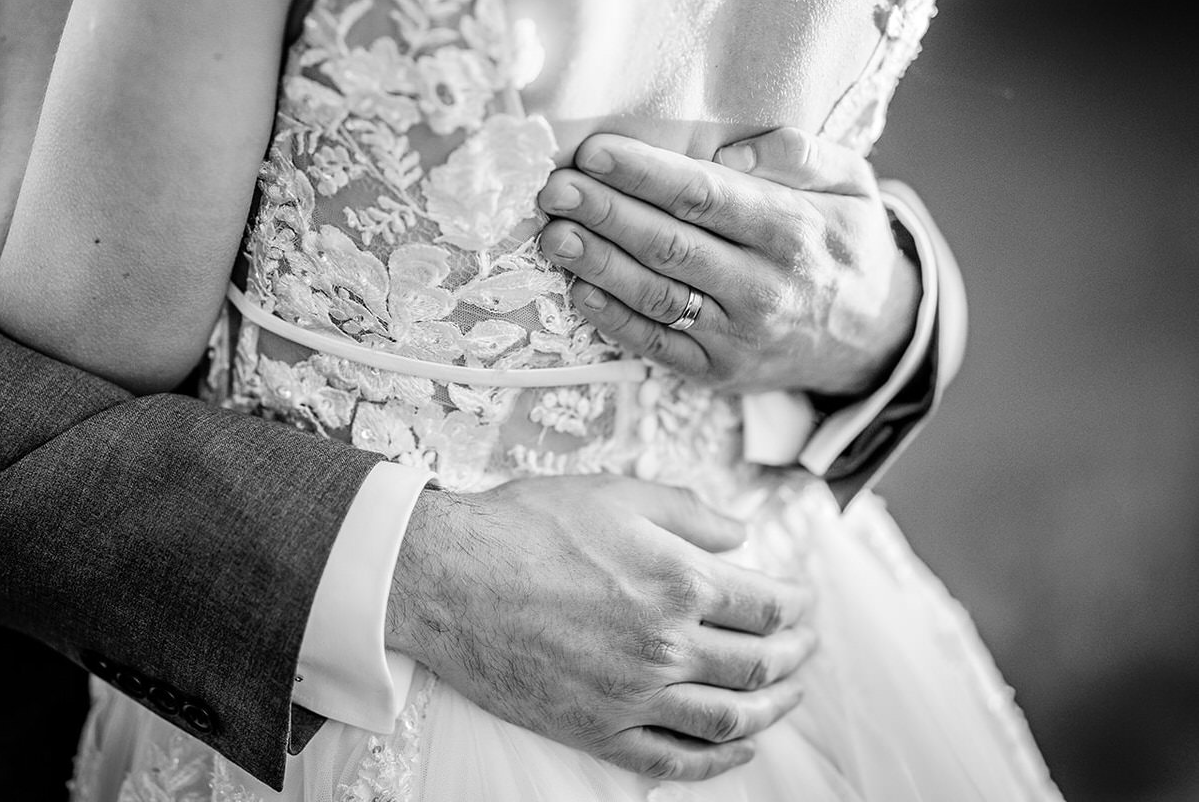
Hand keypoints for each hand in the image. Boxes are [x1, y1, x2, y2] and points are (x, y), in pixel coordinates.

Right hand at [386, 477, 815, 780]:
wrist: (448, 576)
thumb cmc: (525, 526)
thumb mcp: (616, 493)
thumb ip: (688, 513)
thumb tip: (740, 533)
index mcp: (679, 581)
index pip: (769, 606)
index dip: (798, 605)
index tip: (803, 601)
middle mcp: (666, 645)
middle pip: (761, 664)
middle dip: (797, 655)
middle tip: (806, 645)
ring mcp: (632, 694)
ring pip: (729, 718)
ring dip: (773, 709)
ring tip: (787, 695)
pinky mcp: (596, 729)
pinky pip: (672, 760)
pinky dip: (717, 760)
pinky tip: (738, 747)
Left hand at [537, 128, 920, 396]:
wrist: (873, 338)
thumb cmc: (844, 244)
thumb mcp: (852, 183)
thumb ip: (799, 154)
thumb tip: (732, 152)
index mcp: (793, 229)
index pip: (705, 196)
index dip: (644, 174)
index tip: (593, 152)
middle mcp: (764, 286)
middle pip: (670, 245)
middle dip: (605, 214)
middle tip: (555, 188)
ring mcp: (738, 335)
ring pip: (656, 296)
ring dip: (598, 264)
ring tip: (554, 234)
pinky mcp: (716, 370)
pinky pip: (657, 345)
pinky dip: (614, 320)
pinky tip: (579, 290)